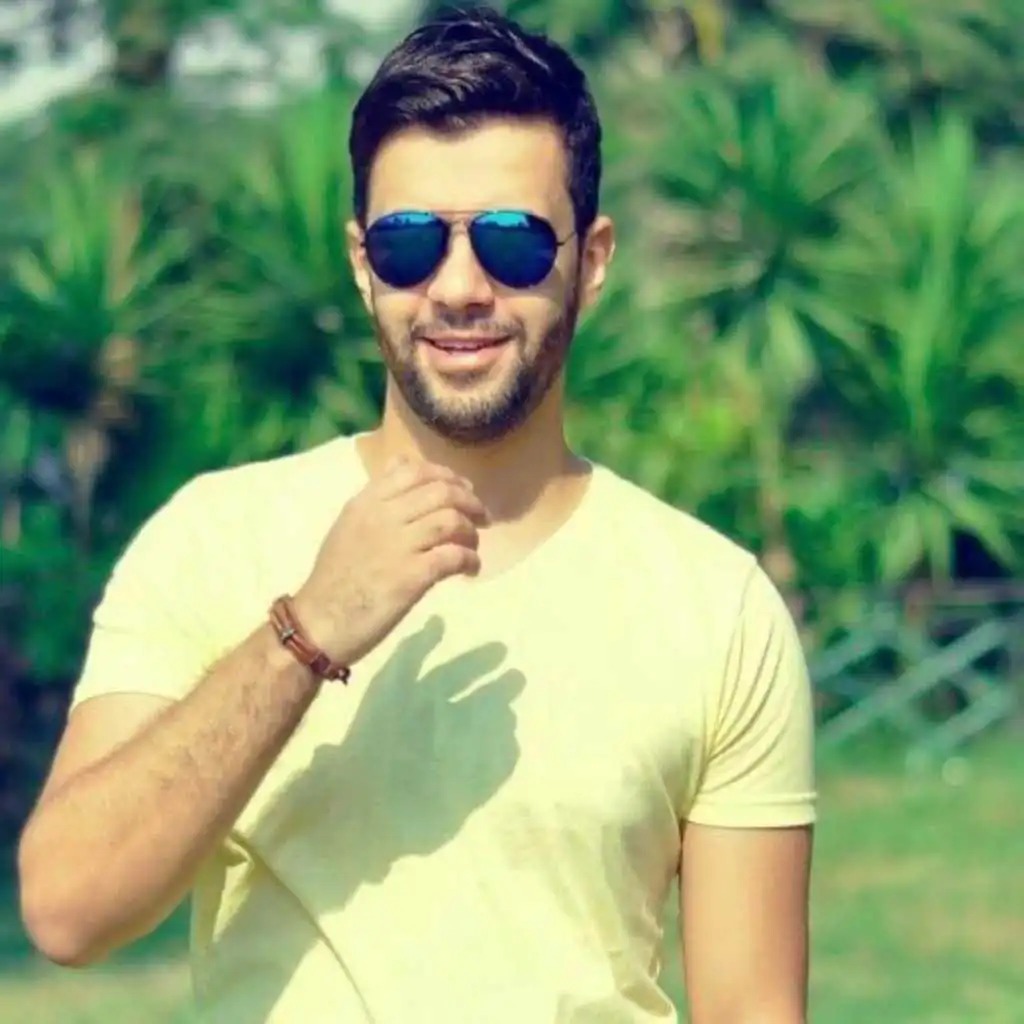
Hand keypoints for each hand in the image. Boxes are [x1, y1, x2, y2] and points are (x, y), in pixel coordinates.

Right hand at [292, 457, 488, 666]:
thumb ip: (378, 494)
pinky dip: (470, 560)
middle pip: (440, 493)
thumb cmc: (334, 577)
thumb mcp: (349, 524)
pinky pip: (453, 557)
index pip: (414, 471)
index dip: (447, 477)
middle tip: (480, 517)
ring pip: (450, 521)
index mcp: (366, 502)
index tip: (463, 490)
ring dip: (471, 532)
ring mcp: (397, 546)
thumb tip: (404, 462)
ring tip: (472, 545)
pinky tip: (470, 569)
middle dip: (469, 502)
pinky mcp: (410, 577)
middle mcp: (382, 517)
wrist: (319, 623)